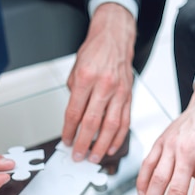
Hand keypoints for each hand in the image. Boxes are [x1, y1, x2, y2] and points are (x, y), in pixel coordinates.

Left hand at [62, 2, 135, 162]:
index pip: (74, 112)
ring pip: (111, 126)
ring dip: (101, 145)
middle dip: (83, 143)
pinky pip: (125, 121)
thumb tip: (73, 118)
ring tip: (94, 157)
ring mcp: (119, 92)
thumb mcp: (76, 69)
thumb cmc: (95, 51)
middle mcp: (104, 85)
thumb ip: (75, 94)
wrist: (115, 37)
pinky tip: (111, 146)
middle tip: (77, 155)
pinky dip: (118, 137)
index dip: (68, 130)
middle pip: (92, 122)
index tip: (65, 141)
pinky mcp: (129, 96)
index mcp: (86, 77)